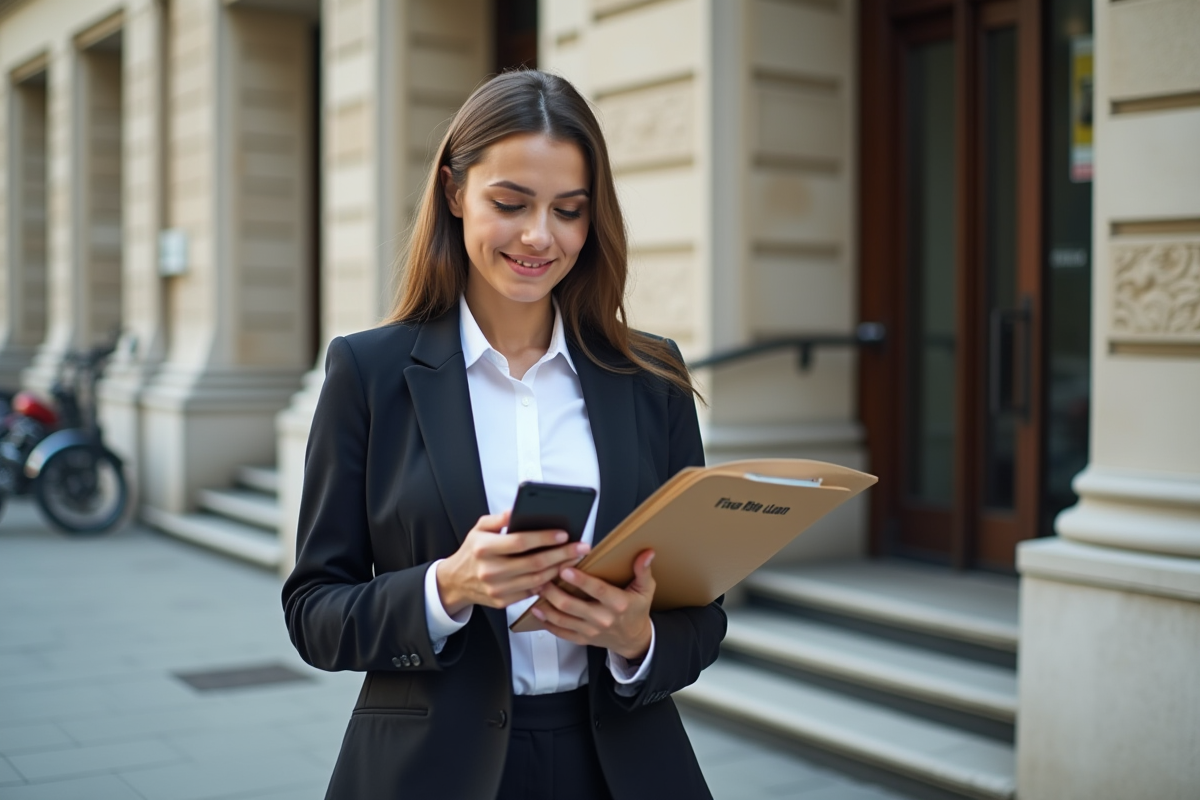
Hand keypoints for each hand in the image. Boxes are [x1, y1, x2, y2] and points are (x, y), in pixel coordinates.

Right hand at [436, 510, 590, 615]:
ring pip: (537, 580)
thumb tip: (516, 510)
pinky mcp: (502, 602)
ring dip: (559, 569)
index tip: (564, 534)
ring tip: (574, 559)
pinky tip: (559, 573)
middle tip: (581, 547)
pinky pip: (531, 593)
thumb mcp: (479, 529)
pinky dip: (547, 583)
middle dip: (562, 554)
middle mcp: (490, 570)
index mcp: (484, 548)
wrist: (456, 581)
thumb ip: (498, 518)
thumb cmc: (473, 551)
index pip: (520, 542)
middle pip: (534, 563)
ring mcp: (496, 588)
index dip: (544, 538)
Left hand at [532, 549, 655, 660]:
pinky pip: (561, 632)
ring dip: (546, 605)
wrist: (633, 639)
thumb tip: (646, 553)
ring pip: (562, 619)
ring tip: (537, 589)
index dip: (580, 580)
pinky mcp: (582, 638)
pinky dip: (547, 622)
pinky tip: (538, 610)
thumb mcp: (646, 590)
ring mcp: (590, 630)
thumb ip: (643, 571)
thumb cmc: (637, 610)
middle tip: (543, 576)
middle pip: (572, 605)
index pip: (597, 590)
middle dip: (554, 591)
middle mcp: (602, 618)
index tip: (566, 569)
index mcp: (618, 604)